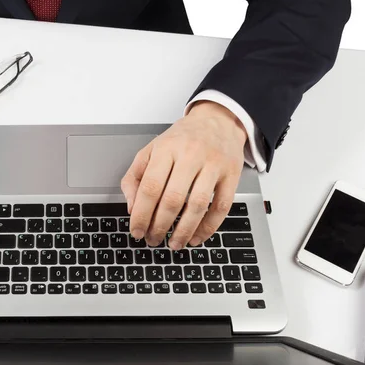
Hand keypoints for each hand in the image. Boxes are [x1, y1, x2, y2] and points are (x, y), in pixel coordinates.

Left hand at [121, 101, 246, 249]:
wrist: (217, 120)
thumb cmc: (181, 138)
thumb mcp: (151, 150)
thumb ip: (135, 177)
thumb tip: (132, 207)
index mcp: (166, 149)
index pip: (150, 187)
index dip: (141, 214)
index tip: (137, 231)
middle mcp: (190, 155)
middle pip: (173, 199)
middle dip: (160, 226)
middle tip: (153, 240)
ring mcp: (213, 165)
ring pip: (198, 206)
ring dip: (184, 231)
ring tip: (174, 244)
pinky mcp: (232, 174)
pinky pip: (221, 207)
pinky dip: (208, 227)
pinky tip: (196, 237)